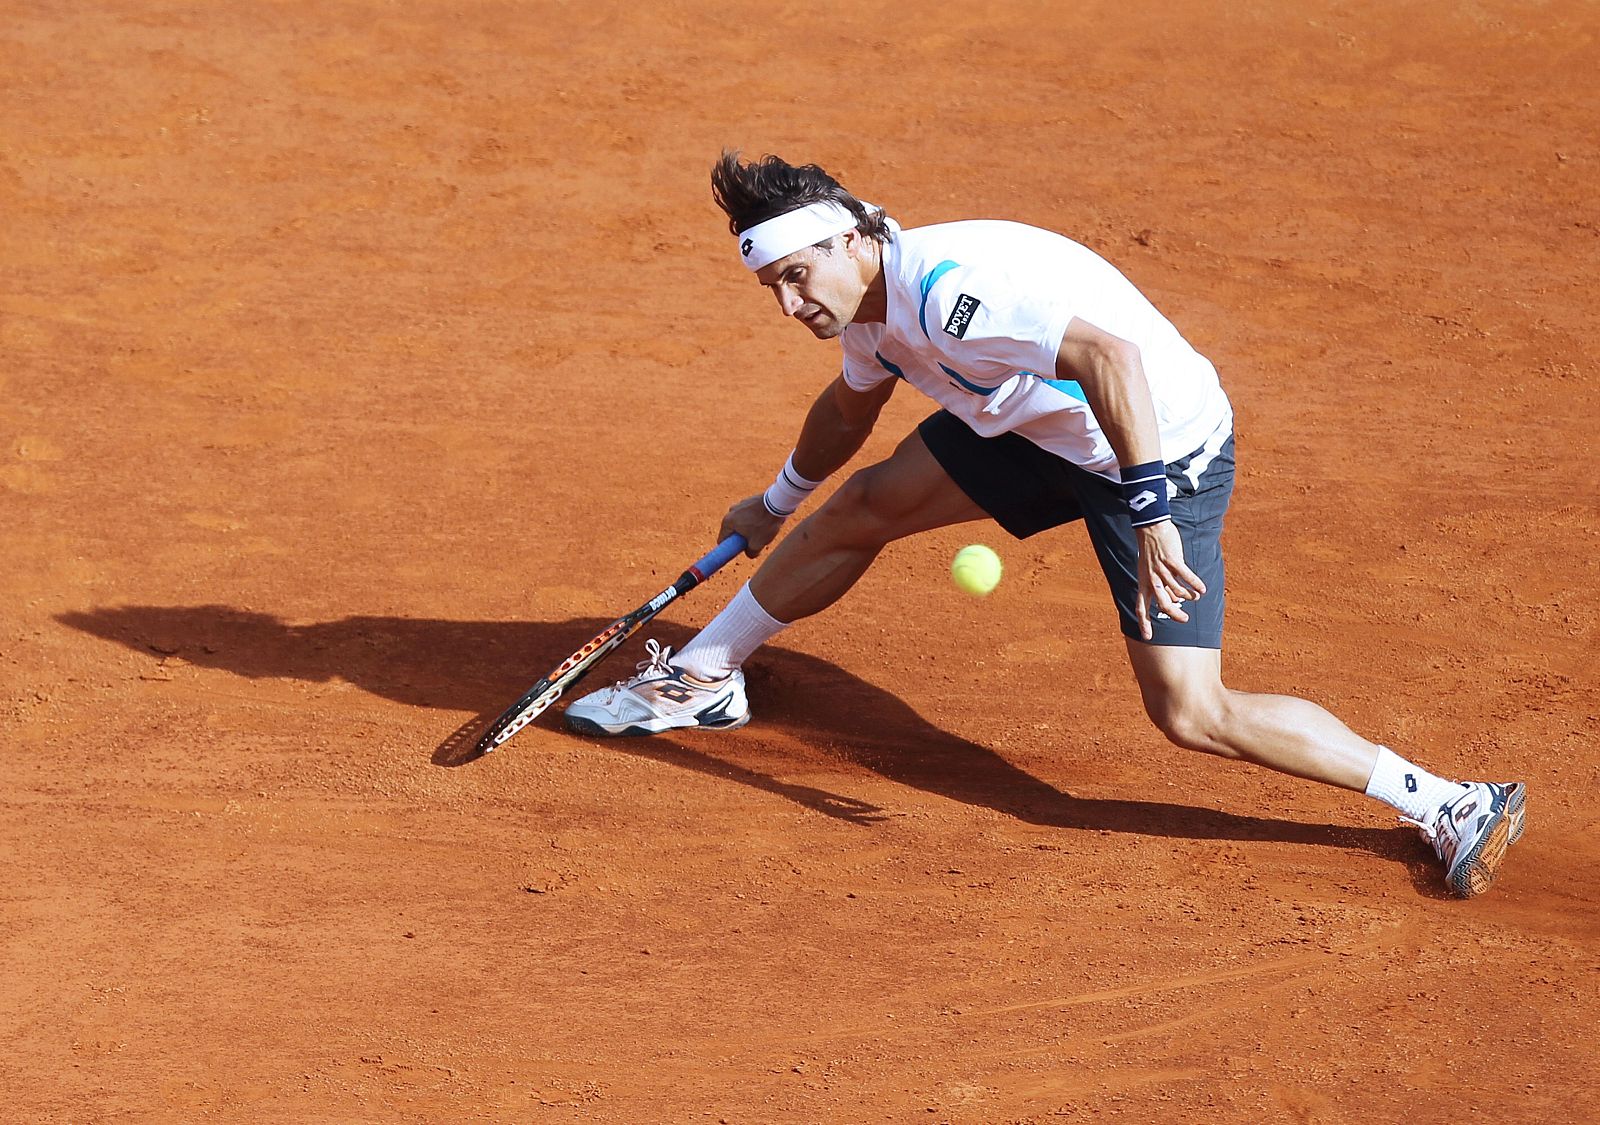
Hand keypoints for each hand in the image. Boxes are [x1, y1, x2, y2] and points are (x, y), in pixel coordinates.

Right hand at [718, 493, 786, 557]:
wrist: (777, 503)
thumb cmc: (765, 523)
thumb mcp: (757, 544)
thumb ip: (751, 553)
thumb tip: (750, 553)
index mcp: (728, 522)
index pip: (723, 540)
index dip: (730, 549)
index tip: (739, 551)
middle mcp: (731, 511)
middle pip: (733, 531)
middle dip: (742, 538)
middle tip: (754, 542)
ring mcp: (740, 504)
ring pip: (742, 522)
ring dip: (750, 528)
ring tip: (763, 530)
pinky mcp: (749, 500)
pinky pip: (750, 515)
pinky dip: (756, 520)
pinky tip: (766, 521)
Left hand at [1135, 520, 1205, 639]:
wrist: (1150, 529)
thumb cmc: (1151, 552)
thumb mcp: (1149, 571)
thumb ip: (1160, 586)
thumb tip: (1176, 601)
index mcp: (1143, 583)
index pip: (1141, 608)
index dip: (1144, 623)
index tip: (1147, 638)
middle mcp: (1151, 579)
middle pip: (1163, 605)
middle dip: (1175, 615)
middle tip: (1185, 620)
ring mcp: (1161, 570)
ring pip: (1177, 591)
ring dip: (1189, 596)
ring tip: (1196, 597)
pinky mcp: (1172, 560)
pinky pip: (1186, 576)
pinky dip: (1195, 584)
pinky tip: (1202, 589)